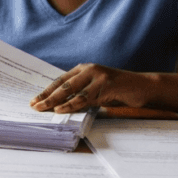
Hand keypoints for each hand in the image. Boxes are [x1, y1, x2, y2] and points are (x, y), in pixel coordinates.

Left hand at [30, 63, 145, 113]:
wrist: (142, 87)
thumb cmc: (118, 91)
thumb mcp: (96, 91)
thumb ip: (81, 94)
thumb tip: (61, 106)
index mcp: (84, 69)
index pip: (60, 80)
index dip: (46, 90)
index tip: (34, 99)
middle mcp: (89, 69)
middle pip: (62, 84)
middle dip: (46, 96)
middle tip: (34, 105)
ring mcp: (98, 76)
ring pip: (71, 90)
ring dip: (55, 101)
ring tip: (43, 108)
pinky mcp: (106, 85)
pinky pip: (84, 97)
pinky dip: (71, 104)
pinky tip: (61, 109)